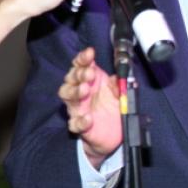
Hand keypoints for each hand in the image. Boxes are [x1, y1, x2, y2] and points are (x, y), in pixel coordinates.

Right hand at [59, 47, 122, 167]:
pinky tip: (88, 119)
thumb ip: (119, 84)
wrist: (114, 134)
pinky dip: (80, 121)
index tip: (90, 53)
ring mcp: (78, 109)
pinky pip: (74, 123)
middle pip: (71, 79)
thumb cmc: (113, 108)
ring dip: (75, 92)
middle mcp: (81, 93)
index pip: (81, 66)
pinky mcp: (80, 126)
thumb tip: (119, 78)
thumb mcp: (120, 93)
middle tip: (90, 74)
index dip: (83, 59)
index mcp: (91, 81)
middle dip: (79, 74)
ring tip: (85, 90)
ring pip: (67, 97)